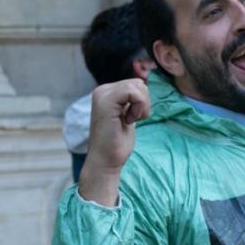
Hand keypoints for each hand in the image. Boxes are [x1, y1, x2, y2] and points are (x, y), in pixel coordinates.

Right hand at [79, 79, 149, 205]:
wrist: (105, 161)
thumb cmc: (117, 144)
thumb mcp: (127, 115)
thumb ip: (131, 100)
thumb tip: (143, 85)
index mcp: (106, 93)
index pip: (135, 84)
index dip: (141, 102)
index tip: (130, 118)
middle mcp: (102, 90)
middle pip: (138, 83)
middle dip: (143, 103)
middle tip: (130, 120)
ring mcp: (102, 94)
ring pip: (137, 86)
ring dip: (141, 106)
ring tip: (128, 120)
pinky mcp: (106, 101)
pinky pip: (134, 92)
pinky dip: (139, 107)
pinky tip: (128, 120)